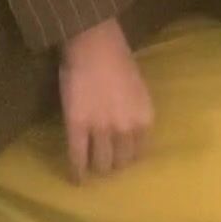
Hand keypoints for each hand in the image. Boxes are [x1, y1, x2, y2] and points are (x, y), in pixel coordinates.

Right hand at [58, 17, 153, 183]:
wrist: (94, 43)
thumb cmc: (118, 58)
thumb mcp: (138, 90)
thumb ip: (135, 113)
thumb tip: (128, 132)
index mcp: (145, 119)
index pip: (140, 152)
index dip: (129, 156)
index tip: (121, 158)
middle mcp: (127, 129)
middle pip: (120, 161)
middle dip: (112, 163)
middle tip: (103, 160)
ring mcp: (101, 130)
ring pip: (100, 163)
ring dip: (95, 167)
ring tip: (89, 168)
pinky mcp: (77, 127)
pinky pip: (77, 157)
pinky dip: (76, 171)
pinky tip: (75, 179)